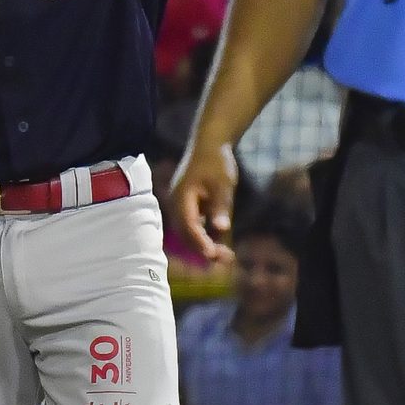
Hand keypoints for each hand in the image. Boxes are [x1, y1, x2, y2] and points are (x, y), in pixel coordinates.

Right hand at [167, 140, 239, 262]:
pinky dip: (205, 236)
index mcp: (182, 197)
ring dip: (204, 245)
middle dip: (203, 248)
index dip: (200, 242)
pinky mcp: (188, 207)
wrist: (209, 144)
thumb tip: (221, 229)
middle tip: (225, 259)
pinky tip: (221, 243)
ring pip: (189, 232)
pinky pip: (193, 226)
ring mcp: (181, 206)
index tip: (212, 255)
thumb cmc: (216, 162)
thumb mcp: (223, 184)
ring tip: (226, 255)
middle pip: (186, 233)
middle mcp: (177, 204)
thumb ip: (220, 206)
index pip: (188, 226)